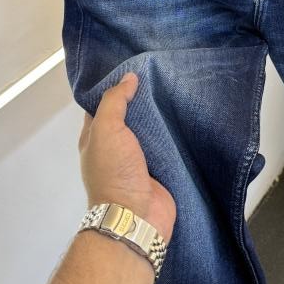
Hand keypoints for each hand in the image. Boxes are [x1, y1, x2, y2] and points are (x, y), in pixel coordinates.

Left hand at [78, 72, 175, 244]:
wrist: (137, 217)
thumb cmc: (115, 172)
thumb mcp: (106, 130)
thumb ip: (115, 102)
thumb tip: (129, 77)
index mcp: (96, 137)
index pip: (103, 104)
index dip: (114, 86)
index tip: (133, 66)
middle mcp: (116, 146)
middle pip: (130, 115)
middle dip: (142, 98)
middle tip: (162, 74)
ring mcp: (139, 159)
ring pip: (150, 129)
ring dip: (161, 115)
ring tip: (179, 89)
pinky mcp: (161, 168)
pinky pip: (168, 145)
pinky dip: (175, 133)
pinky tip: (188, 115)